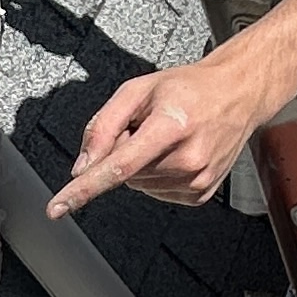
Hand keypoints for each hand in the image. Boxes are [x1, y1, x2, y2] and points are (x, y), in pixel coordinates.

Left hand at [50, 53, 265, 214]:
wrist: (237, 94)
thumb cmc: (189, 89)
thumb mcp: (138, 90)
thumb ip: (103, 125)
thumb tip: (82, 166)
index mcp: (171, 126)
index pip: (118, 166)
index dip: (83, 188)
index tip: (58, 207)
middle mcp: (188, 158)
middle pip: (125, 174)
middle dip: (124, 152)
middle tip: (148, 127)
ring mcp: (197, 179)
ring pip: (138, 185)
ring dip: (141, 164)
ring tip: (166, 137)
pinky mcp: (200, 193)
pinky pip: (156, 192)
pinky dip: (156, 175)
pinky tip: (174, 152)